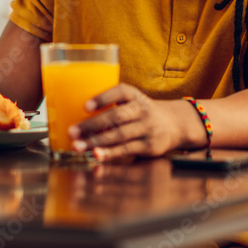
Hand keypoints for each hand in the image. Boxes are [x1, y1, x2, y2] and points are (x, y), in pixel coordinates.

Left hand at [68, 83, 201, 160]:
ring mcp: (147, 128)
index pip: (120, 91)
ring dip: (96, 141)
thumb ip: (112, 105)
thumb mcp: (132, 101)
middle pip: (116, 116)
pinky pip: (126, 149)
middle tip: (72, 132)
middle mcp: (142, 110)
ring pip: (119, 135)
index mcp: (135, 95)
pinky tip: (96, 155)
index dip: (103, 98)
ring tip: (78, 146)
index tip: (85, 106)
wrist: (175, 124)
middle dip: (92, 125)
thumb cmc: (142, 112)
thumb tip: (78, 114)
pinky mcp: (149, 146)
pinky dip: (110, 153)